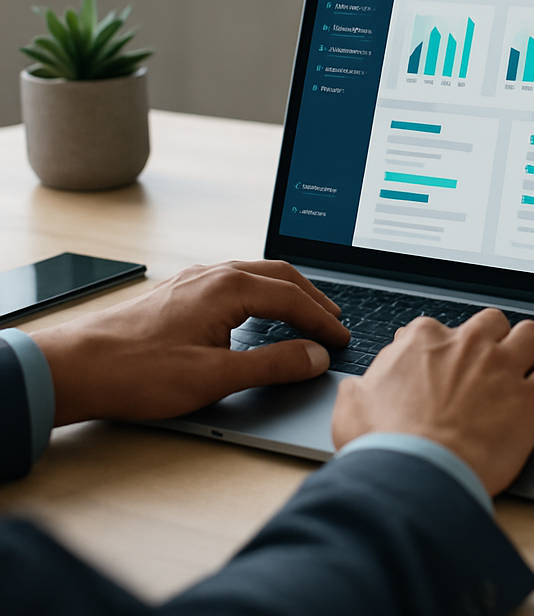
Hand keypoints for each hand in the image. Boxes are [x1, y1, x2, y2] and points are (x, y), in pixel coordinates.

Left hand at [31, 260, 349, 425]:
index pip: (293, 299)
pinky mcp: (179, 292)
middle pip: (280, 276)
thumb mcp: (215, 376)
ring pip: (257, 275)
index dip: (322, 321)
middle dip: (312, 298)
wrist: (74, 366)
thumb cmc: (136, 371)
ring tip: (305, 314)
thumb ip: (273, 365)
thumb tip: (314, 357)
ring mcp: (194, 280)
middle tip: (334, 321)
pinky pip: (235, 281)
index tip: (341, 339)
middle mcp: (214, 274)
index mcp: (229, 287)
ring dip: (288, 293)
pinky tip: (258, 314)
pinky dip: (262, 294)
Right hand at [330, 308, 533, 496]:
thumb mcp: (352, 408)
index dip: (442, 350)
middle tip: (488, 366)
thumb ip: (360, 388)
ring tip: (525, 372)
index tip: (443, 368)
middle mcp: (467, 345)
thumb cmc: (385, 447)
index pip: (438, 328)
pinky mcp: (530, 399)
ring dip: (530, 352)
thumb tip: (359, 388)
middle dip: (493, 340)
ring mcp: (502, 368)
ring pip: (531, 335)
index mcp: (423, 341)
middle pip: (492, 322)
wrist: (416, 476)